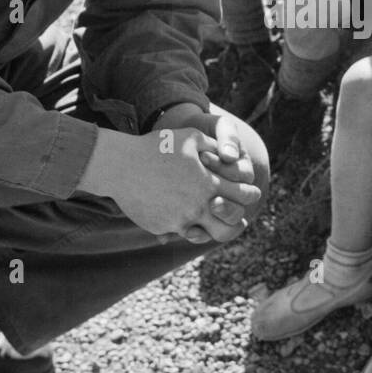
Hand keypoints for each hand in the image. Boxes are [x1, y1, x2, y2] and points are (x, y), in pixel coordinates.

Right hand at [87, 126, 261, 245]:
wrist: (120, 166)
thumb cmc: (156, 147)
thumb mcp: (190, 137)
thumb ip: (215, 145)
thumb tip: (230, 154)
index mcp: (208, 184)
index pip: (243, 195)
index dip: (251, 193)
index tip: (251, 192)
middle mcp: (197, 206)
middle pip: (231, 225)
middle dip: (238, 221)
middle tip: (241, 219)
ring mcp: (178, 221)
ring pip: (206, 235)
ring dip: (213, 229)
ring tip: (215, 224)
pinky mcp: (161, 228)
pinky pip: (179, 232)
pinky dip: (184, 226)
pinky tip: (184, 217)